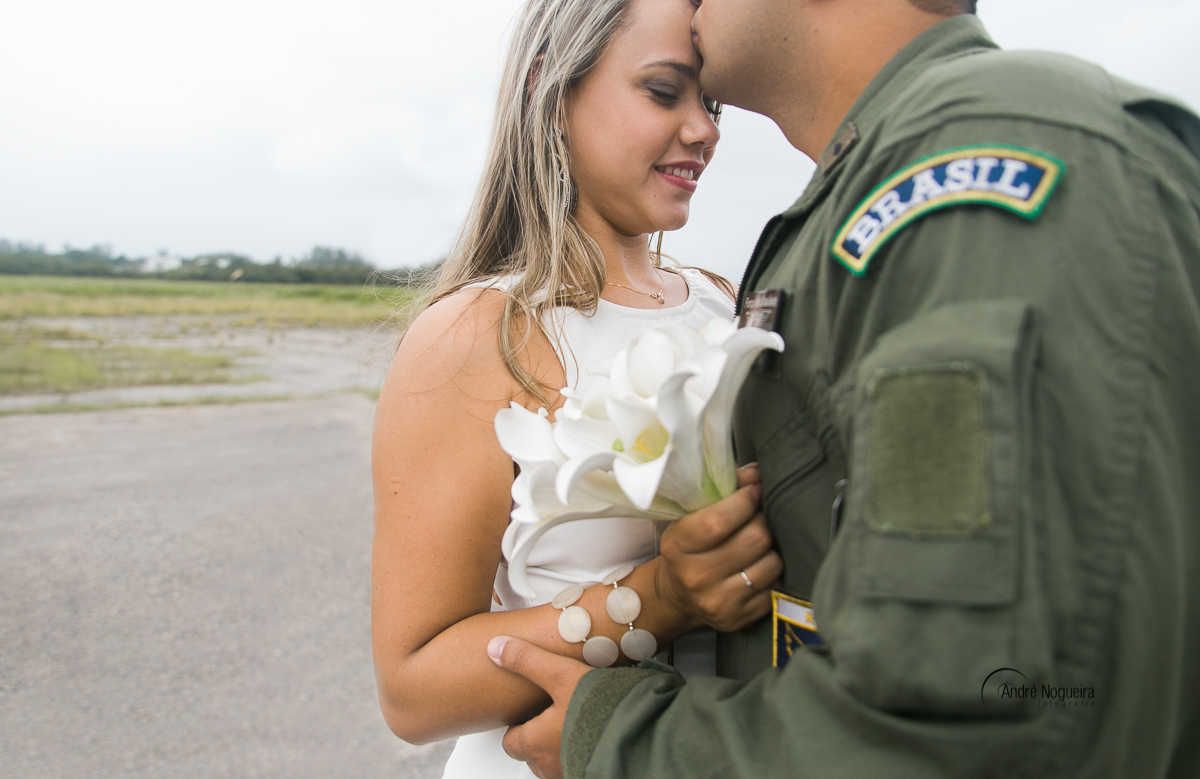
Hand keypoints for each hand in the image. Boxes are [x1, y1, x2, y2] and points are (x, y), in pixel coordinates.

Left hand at [488, 636, 588, 778]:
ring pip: (558, 761)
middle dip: (541, 736)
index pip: (511, 742)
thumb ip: (527, 661)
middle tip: (555, 713)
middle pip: (534, 754)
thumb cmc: (601, 710)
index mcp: (536, 743)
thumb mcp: (561, 675)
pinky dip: (586, 750)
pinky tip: (600, 731)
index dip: (519, 725)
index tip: (530, 710)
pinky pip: (582, 763)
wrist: (644, 733)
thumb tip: (496, 648)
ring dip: (564, 745)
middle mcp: (551, 765)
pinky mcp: (596, 772)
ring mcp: (573, 771)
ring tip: (579, 720)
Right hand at [656, 463, 782, 631]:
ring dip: (771, 549)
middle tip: (759, 516)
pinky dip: (772, 574)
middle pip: (754, 539)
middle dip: (763, 521)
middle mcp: (696, 577)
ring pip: (772, 563)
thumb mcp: (690, 519)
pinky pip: (775, 588)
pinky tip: (758, 567)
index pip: (719, 521)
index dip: (746, 500)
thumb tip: (757, 473)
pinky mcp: (739, 620)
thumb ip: (721, 493)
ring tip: (759, 544)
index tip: (754, 490)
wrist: (676, 597)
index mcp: (678, 547)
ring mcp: (718, 602)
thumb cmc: (687, 550)